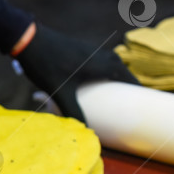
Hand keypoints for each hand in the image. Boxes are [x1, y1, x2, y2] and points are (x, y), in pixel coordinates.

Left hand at [16, 24, 138, 121]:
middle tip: (125, 117)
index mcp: (108, 65)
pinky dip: (102, 81)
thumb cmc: (48, 66)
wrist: (31, 41)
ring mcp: (96, 53)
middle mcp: (106, 57)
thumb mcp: (61, 93)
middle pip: (123, 79)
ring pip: (112, 73)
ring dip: (113, 88)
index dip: (138, 98)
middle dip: (125, 96)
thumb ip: (74, 112)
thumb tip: (85, 132)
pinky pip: (101, 69)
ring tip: (111, 108)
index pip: (132, 84)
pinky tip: (93, 93)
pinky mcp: (85, 53)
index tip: (142, 114)